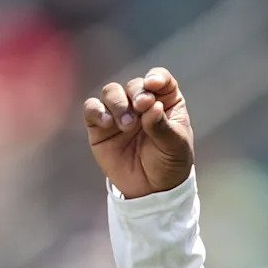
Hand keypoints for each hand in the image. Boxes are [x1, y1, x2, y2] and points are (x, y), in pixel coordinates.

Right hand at [83, 67, 194, 198]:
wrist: (151, 190)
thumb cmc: (170, 163)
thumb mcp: (174, 146)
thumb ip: (162, 126)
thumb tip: (152, 106)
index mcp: (166, 103)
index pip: (161, 80)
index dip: (156, 77)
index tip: (154, 84)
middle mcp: (142, 104)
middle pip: (135, 84)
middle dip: (137, 92)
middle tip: (141, 107)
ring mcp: (120, 114)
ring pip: (111, 92)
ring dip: (117, 102)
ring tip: (126, 124)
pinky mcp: (100, 127)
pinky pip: (92, 108)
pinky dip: (96, 110)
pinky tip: (106, 122)